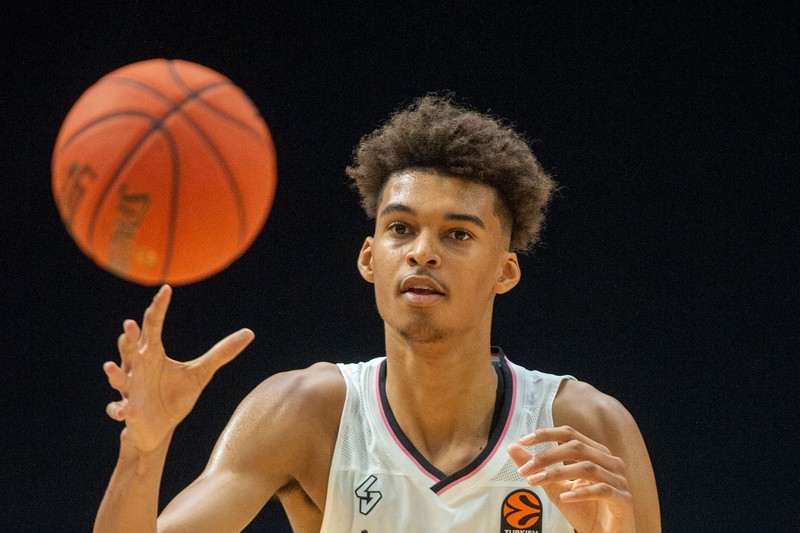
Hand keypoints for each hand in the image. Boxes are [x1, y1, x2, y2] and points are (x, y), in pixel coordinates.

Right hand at [103, 285, 253, 452]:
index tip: (165, 289)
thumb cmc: (175, 396)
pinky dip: (119, 410)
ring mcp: (130, 390)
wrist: (159, 429)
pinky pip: (119, 409)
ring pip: (119, 378)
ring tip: (110, 367)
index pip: (154, 326)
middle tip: (130, 324)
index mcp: (153, 354)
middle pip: (130, 348)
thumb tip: (250, 333)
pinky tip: (124, 411)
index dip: (158, 308)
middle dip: (129, 338)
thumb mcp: (201, 373)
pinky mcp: (128, 412)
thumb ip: (222, 353)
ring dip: (115, 373)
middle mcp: (137, 368)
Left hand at [508, 426, 634, 532]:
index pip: (570, 434)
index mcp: (595, 452)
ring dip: (558, 473)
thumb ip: (537, 467)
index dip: (547, 434)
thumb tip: (512, 447)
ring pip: (587, 467)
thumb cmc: (583, 509)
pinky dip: (581, 493)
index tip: (524, 440)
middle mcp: (610, 461)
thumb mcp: (554, 487)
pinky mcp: (623, 499)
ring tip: (537, 481)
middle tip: (526, 469)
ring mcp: (619, 480)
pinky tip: (564, 498)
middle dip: (547, 456)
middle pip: (577, 448)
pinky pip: (602, 490)